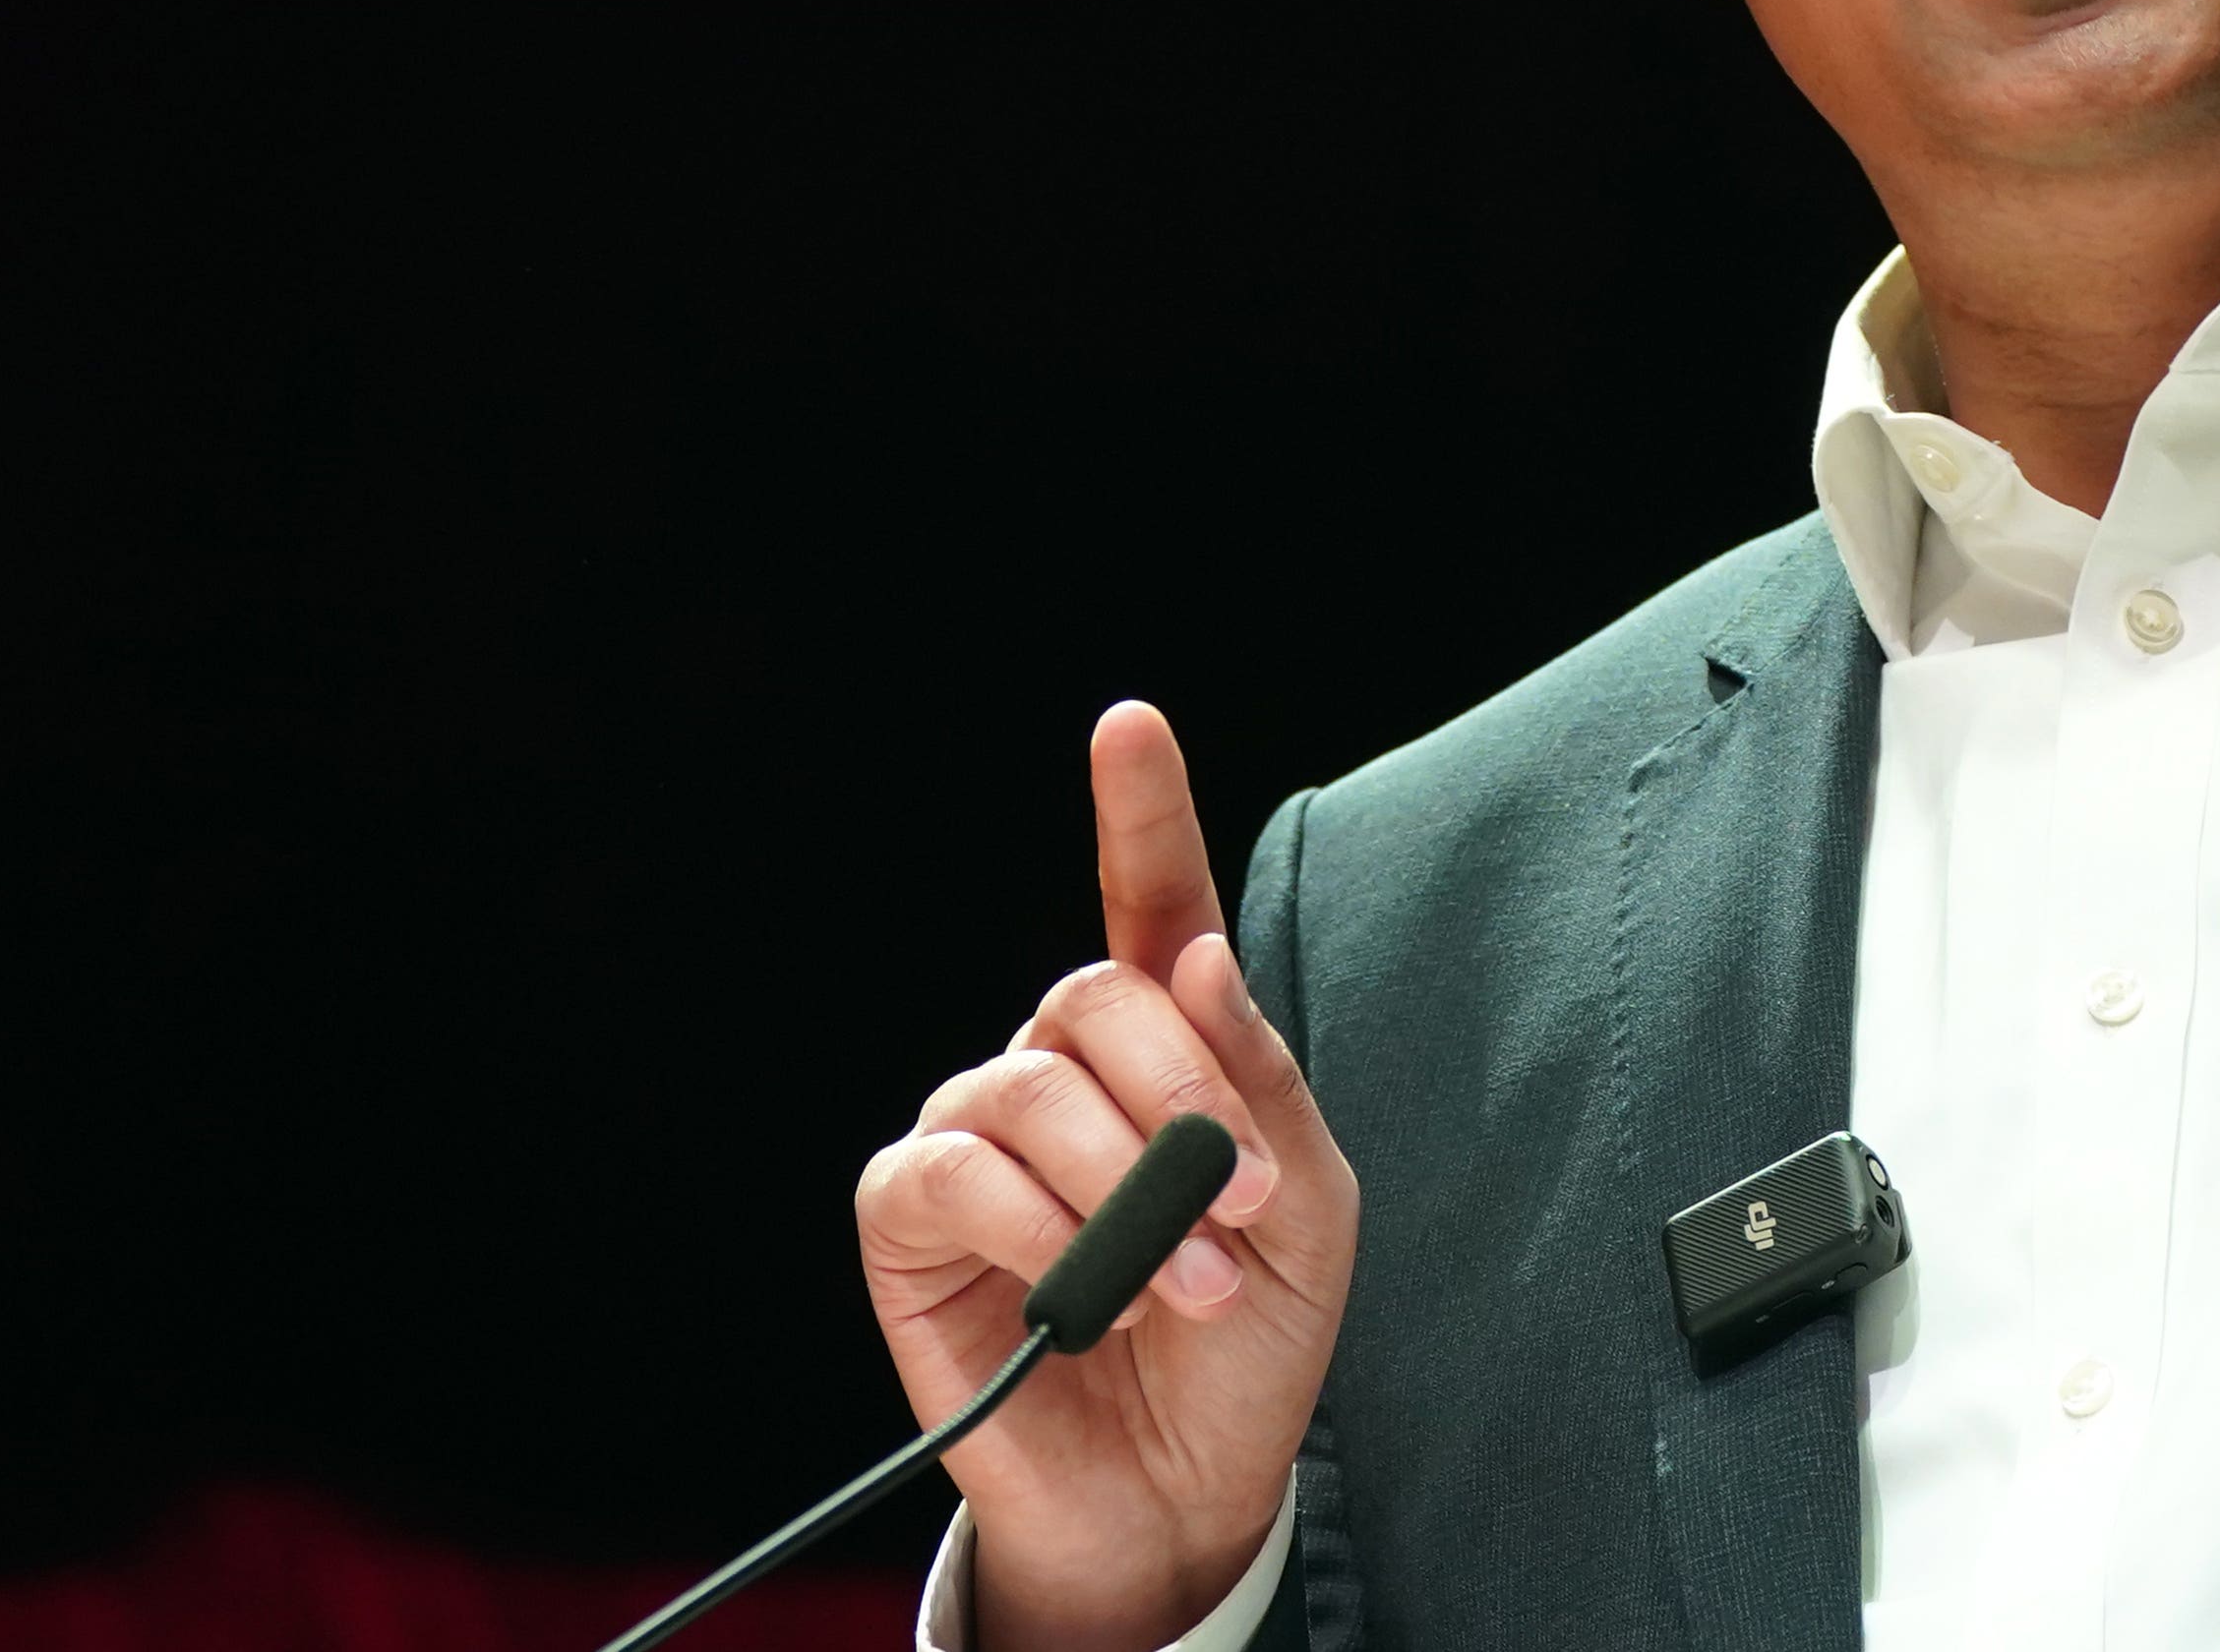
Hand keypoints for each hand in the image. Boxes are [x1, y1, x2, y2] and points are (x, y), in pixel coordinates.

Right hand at [854, 702, 1356, 1651]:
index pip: (1147, 902)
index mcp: (1164, 1046)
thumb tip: (1198, 959)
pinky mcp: (914, 1219)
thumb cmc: (1249, 1345)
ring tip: (1189, 1280)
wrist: (1184, 1492)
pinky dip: (1036, 1226)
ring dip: (1128, 1188)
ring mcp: (979, 1136)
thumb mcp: (1306, 1212)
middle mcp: (1061, 1070)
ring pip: (1032, 1085)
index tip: (1131, 727)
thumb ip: (1259, 1080)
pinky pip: (953, 1172)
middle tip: (1242, 1204)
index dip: (1138, 809)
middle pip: (1098, 996)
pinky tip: (1089, 1295)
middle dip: (1184, 1095)